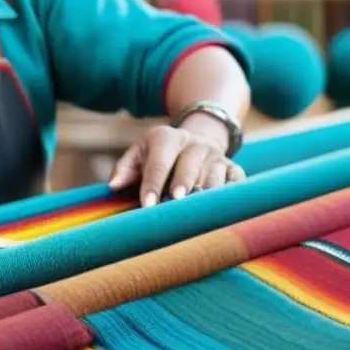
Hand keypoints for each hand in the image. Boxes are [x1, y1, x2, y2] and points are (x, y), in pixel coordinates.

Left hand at [108, 125, 244, 207]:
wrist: (194, 142)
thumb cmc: (158, 156)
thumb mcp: (139, 154)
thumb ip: (125, 169)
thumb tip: (113, 185)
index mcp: (167, 138)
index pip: (158, 163)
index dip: (153, 184)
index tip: (147, 205)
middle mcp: (194, 143)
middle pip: (189, 167)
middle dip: (182, 184)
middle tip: (175, 202)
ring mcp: (216, 156)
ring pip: (213, 177)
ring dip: (205, 194)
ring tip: (198, 211)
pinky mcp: (233, 168)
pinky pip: (235, 184)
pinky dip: (229, 197)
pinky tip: (221, 211)